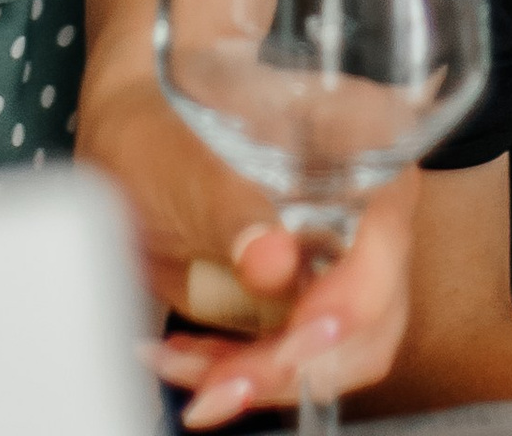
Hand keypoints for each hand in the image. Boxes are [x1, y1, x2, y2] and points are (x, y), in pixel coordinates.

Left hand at [79, 68, 415, 427]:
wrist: (129, 154)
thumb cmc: (160, 130)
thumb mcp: (185, 162)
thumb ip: (231, 203)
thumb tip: (274, 261)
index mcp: (359, 151)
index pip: (383, 242)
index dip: (349, 301)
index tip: (297, 335)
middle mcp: (360, 214)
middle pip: (367, 321)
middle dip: (292, 362)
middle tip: (220, 380)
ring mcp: (332, 267)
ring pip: (329, 358)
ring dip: (258, 378)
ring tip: (185, 368)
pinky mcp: (299, 308)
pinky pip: (289, 364)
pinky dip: (238, 376)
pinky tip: (184, 360)